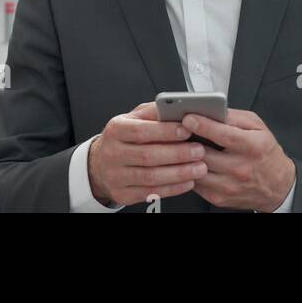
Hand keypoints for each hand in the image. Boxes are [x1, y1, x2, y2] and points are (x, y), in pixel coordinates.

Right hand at [88, 102, 208, 205]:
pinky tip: (188, 182)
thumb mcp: (134, 118)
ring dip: (179, 173)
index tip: (187, 130)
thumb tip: (178, 108)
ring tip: (199, 167)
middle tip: (199, 151)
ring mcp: (116, 176)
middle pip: (148, 156)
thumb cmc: (125, 137)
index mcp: (116, 130)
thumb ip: (154, 112)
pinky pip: (151, 193)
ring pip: (151, 177)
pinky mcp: (123, 194)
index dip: (166, 131)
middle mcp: (112, 153)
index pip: (141, 131)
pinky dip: (173, 188)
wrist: (102, 163)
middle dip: (178, 154)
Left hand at [181, 109, 295, 211]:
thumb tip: (213, 111)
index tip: (189, 118)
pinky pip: (195, 184)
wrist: (278, 185)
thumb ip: (235, 117)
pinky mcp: (219, 198)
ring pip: (196, 171)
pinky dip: (190, 172)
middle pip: (205, 154)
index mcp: (253, 147)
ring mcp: (229, 186)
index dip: (203, 125)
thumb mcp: (257, 127)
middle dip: (188, 141)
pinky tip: (192, 163)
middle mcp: (241, 169)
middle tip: (180, 132)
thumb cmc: (266, 153)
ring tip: (184, 147)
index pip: (224, 135)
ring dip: (187, 158)